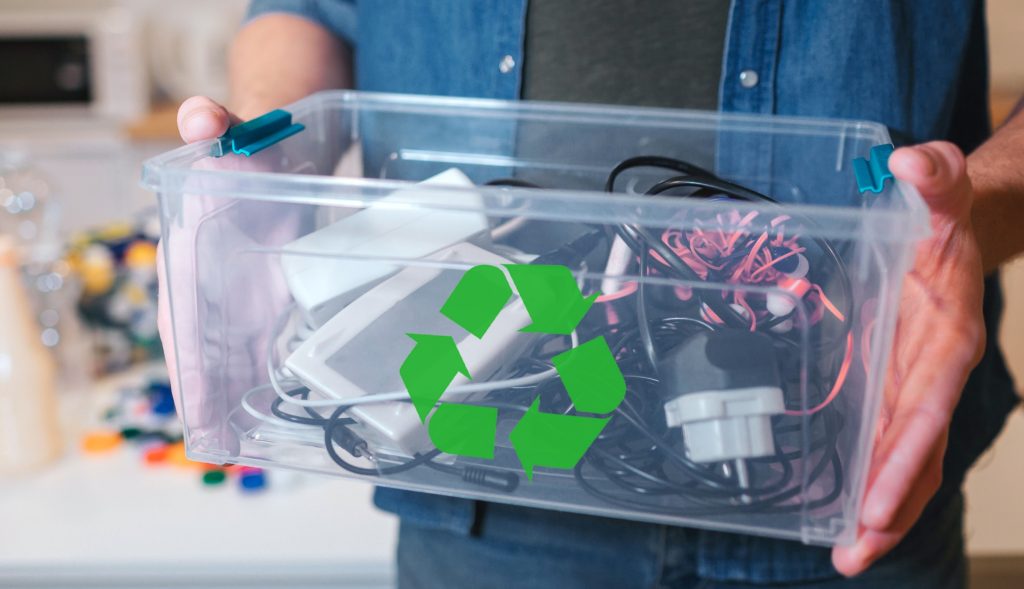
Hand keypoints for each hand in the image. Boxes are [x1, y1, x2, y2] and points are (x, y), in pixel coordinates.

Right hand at [155, 95, 240, 420]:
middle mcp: (207, 284)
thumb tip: (199, 113)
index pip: (184, 319)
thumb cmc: (248, 149)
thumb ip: (219, 129)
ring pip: (229, 358)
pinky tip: (274, 410)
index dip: (191, 367)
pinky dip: (262, 380)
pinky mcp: (265, 301)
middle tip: (223, 451)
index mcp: (192, 253)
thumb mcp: (237, 136)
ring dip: (235, 401)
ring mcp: (235, 297)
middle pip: (204, 352)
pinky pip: (260, 347)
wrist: (272, 152)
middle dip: (211, 402)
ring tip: (244, 449)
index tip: (200, 413)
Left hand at [832, 142, 984, 574]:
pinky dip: (870, 478)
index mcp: (945, 339)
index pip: (926, 408)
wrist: (957, 228)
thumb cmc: (945, 216)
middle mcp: (932, 373)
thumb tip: (911, 160)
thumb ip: (932, 178)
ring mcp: (913, 385)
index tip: (877, 506)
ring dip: (878, 510)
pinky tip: (842, 510)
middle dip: (888, 508)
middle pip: (914, 452)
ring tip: (847, 556)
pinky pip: (885, 440)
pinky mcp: (893, 386)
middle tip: (853, 557)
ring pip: (902, 459)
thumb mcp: (939, 190)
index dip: (903, 459)